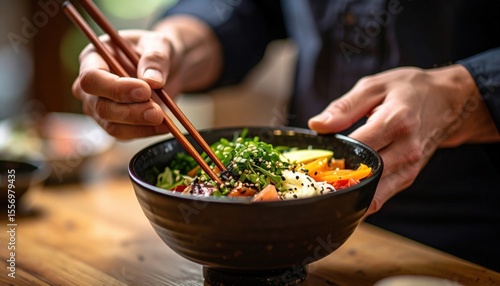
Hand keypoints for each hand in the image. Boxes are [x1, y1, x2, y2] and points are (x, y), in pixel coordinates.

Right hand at [72, 16, 221, 139]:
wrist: (169, 68)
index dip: (116, 88)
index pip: (91, 78)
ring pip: (112, 126)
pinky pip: (125, 135)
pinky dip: (146, 132)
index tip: (145, 91)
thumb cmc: (157, 51)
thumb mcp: (160, 44)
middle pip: (100, 107)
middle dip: (130, 112)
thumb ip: (155, 58)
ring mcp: (99, 108)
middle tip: (157, 112)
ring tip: (164, 119)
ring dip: (139, 126)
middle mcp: (91, 86)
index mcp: (93, 58)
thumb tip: (152, 81)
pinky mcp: (114, 124)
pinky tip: (164, 126)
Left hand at [308, 65, 499, 214]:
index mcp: (397, 121)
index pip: (359, 147)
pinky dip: (360, 196)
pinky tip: (343, 188)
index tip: (313, 158)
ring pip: (373, 194)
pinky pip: (380, 196)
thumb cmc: (407, 91)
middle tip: (313, 177)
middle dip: (337, 180)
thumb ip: (345, 107)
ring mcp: (410, 167)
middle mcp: (407, 149)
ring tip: (325, 186)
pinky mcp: (408, 178)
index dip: (333, 155)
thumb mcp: (374, 87)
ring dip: (348, 193)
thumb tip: (318, 125)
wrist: (447, 102)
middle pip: (366, 175)